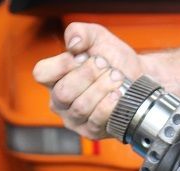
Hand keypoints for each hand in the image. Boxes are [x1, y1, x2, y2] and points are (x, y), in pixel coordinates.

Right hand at [32, 23, 143, 138]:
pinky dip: (109, 105)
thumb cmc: (113, 58)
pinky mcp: (91, 131)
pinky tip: (118, 95)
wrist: (138, 76)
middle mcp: (60, 100)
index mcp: (53, 77)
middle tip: (105, 65)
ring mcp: (74, 118)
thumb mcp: (96, 36)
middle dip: (88, 75)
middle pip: (63, 92)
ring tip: (117, 77)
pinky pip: (96, 120)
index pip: (41, 73)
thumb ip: (80, 31)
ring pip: (81, 107)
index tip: (83, 56)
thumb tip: (73, 43)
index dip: (62, 64)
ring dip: (102, 89)